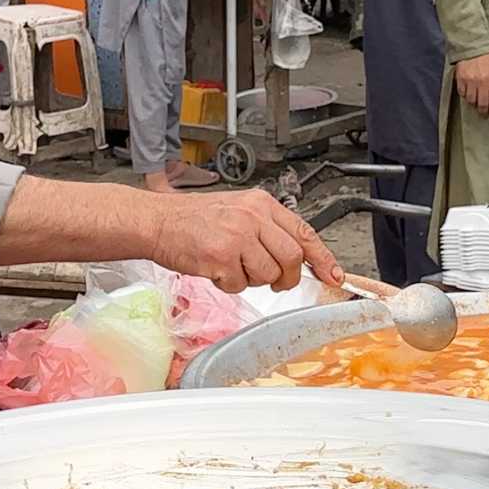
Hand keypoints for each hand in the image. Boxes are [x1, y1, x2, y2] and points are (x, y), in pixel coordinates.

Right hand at [149, 188, 340, 293]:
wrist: (156, 221)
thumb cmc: (192, 219)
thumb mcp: (237, 211)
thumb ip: (266, 229)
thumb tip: (294, 256)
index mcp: (261, 203)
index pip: (304, 232)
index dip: (323, 257)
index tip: (333, 274)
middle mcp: (252, 217)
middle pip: (292, 257)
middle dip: (287, 277)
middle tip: (275, 281)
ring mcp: (237, 236)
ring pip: (268, 274)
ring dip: (253, 280)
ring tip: (233, 268)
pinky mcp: (221, 257)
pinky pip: (240, 285)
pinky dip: (230, 285)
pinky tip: (215, 270)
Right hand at [455, 50, 488, 115]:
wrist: (473, 44)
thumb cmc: (488, 55)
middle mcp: (483, 82)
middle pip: (483, 104)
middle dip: (484, 111)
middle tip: (484, 113)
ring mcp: (471, 81)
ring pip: (471, 100)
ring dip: (474, 104)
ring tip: (475, 104)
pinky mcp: (461, 79)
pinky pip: (462, 93)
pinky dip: (465, 95)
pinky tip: (467, 94)